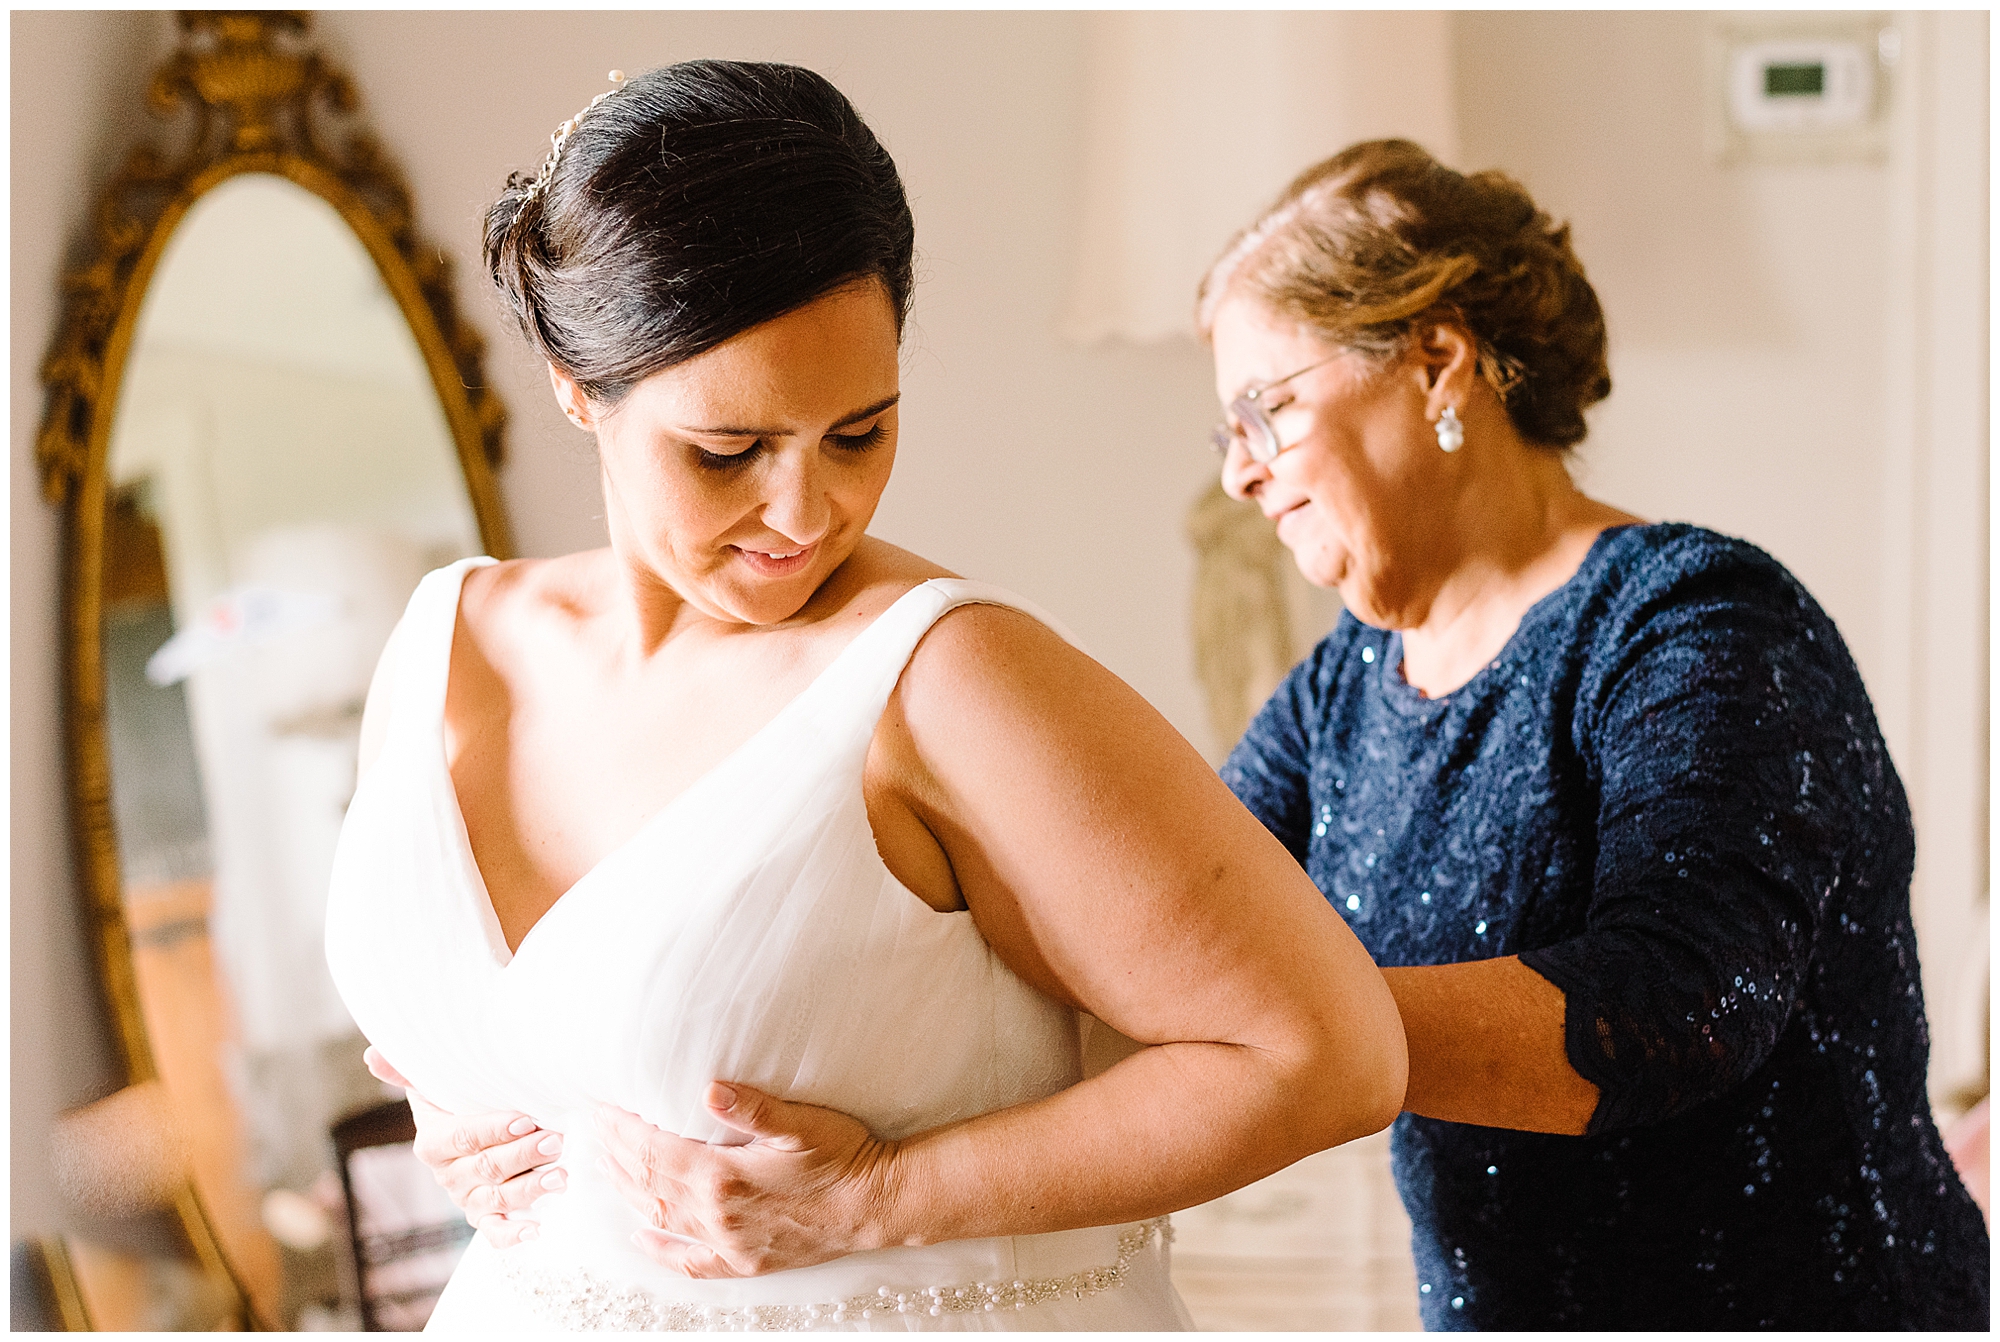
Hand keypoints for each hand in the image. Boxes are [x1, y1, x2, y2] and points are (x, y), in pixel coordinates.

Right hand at [363, 1047, 565, 1247]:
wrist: (466, 1133)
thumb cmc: (456, 1102)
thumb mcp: (433, 1084)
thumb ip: (407, 1071)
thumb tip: (373, 1054)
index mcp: (433, 1142)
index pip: (464, 1137)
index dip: (494, 1130)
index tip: (525, 1121)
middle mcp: (448, 1174)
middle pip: (487, 1168)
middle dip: (524, 1155)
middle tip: (556, 1142)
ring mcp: (466, 1198)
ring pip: (496, 1198)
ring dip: (530, 1189)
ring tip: (560, 1176)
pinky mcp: (483, 1217)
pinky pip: (494, 1232)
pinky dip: (513, 1235)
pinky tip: (535, 1230)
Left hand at [596, 1082, 898, 1277]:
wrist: (879, 1204)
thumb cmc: (845, 1157)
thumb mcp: (802, 1123)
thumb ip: (753, 1107)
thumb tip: (709, 1089)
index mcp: (723, 1176)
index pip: (653, 1152)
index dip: (621, 1131)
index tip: (600, 1111)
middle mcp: (717, 1214)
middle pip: (647, 1184)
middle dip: (614, 1156)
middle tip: (592, 1131)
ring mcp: (728, 1242)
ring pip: (660, 1217)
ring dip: (627, 1191)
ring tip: (604, 1168)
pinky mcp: (745, 1260)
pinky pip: (691, 1261)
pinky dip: (661, 1249)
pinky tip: (642, 1236)